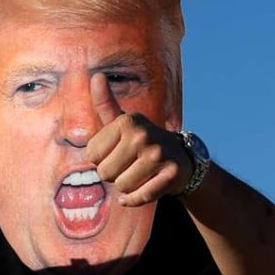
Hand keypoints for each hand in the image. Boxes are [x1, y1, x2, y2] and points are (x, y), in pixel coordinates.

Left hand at [85, 73, 189, 205]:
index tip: (118, 153)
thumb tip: (95, 75)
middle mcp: (142, 135)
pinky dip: (136, 199)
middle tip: (130, 166)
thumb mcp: (124, 122)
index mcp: (127, 121)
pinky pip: (140, 197)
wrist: (183, 158)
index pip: (92, 156)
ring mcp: (158, 155)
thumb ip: (105, 103)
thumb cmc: (143, 141)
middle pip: (105, 173)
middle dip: (114, 175)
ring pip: (122, 186)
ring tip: (139, 175)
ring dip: (127, 187)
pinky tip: (141, 191)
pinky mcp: (171, 174)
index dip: (102, 160)